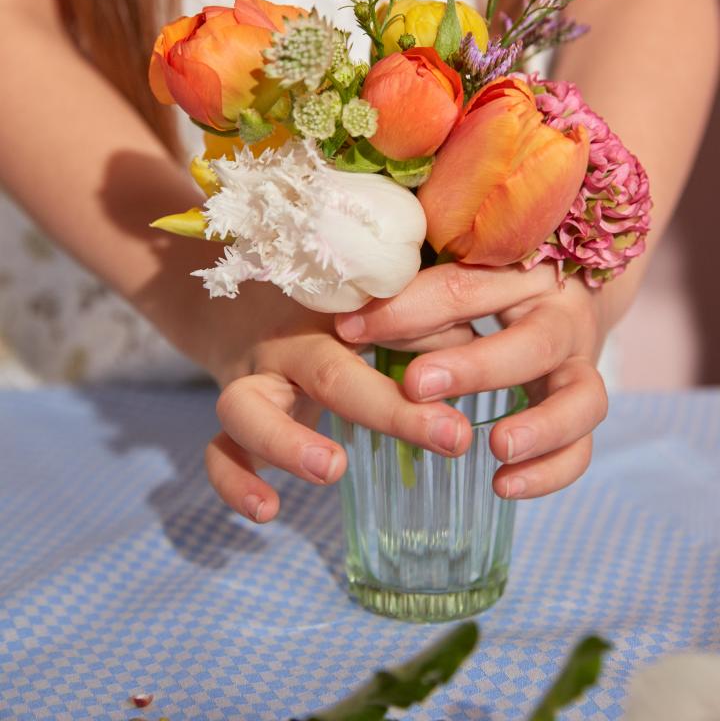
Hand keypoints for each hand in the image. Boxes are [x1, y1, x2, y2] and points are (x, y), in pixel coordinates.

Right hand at [201, 282, 473, 523]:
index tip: (473, 387)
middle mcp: (288, 343)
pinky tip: (268, 512)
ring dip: (287, 441)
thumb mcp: (377, 306)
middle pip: (329, 371)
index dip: (431, 350)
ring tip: (332, 470)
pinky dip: (234, 483)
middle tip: (450, 438)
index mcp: (334, 312)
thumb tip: (479, 359)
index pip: (386, 325)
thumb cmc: (332, 312)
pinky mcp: (233, 419)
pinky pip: (218, 451)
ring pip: (247, 408)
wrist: (239, 304)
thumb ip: (426, 325)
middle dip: (389, 410)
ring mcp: (251, 381)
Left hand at [335, 262, 608, 499]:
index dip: (406, 309)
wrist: (558, 293)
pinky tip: (503, 485)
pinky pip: (583, 448)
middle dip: (477, 367)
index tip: (349, 331)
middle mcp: (564, 316)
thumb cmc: (484, 280)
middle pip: (536, 342)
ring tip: (496, 447)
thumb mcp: (449, 273)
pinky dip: (550, 472)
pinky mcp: (582, 408)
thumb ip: (411, 292)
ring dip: (542, 427)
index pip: (467, 286)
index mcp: (525, 269)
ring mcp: (582, 365)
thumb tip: (350, 320)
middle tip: (418, 386)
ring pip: (584, 399)